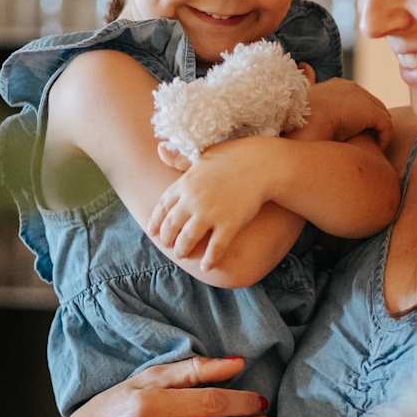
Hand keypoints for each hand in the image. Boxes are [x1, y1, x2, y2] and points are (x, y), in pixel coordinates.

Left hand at [147, 139, 274, 269]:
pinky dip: (209, 260)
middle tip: (168, 246)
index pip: (163, 206)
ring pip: (188, 239)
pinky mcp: (230, 224)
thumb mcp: (203, 154)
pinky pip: (215, 248)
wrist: (263, 164)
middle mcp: (194, 200)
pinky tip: (206, 267)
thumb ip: (181, 158)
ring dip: (182, 250)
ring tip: (183, 254)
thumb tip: (160, 149)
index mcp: (186, 182)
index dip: (156, 221)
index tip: (153, 231)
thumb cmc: (234, 156)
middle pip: (172, 225)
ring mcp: (211, 213)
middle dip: (167, 238)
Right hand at [287, 78, 391, 149]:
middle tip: (370, 143)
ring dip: (378, 132)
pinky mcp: (371, 112)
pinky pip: (386, 126)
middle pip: (373, 105)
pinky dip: (384, 139)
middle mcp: (351, 88)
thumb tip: (323, 131)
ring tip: (373, 149)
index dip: (361, 118)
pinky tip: (376, 151)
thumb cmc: (300, 124)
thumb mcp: (311, 116)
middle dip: (373, 124)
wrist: (303, 122)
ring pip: (380, 116)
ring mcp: (363, 98)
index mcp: (336, 86)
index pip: (357, 99)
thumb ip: (322, 117)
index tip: (357, 135)